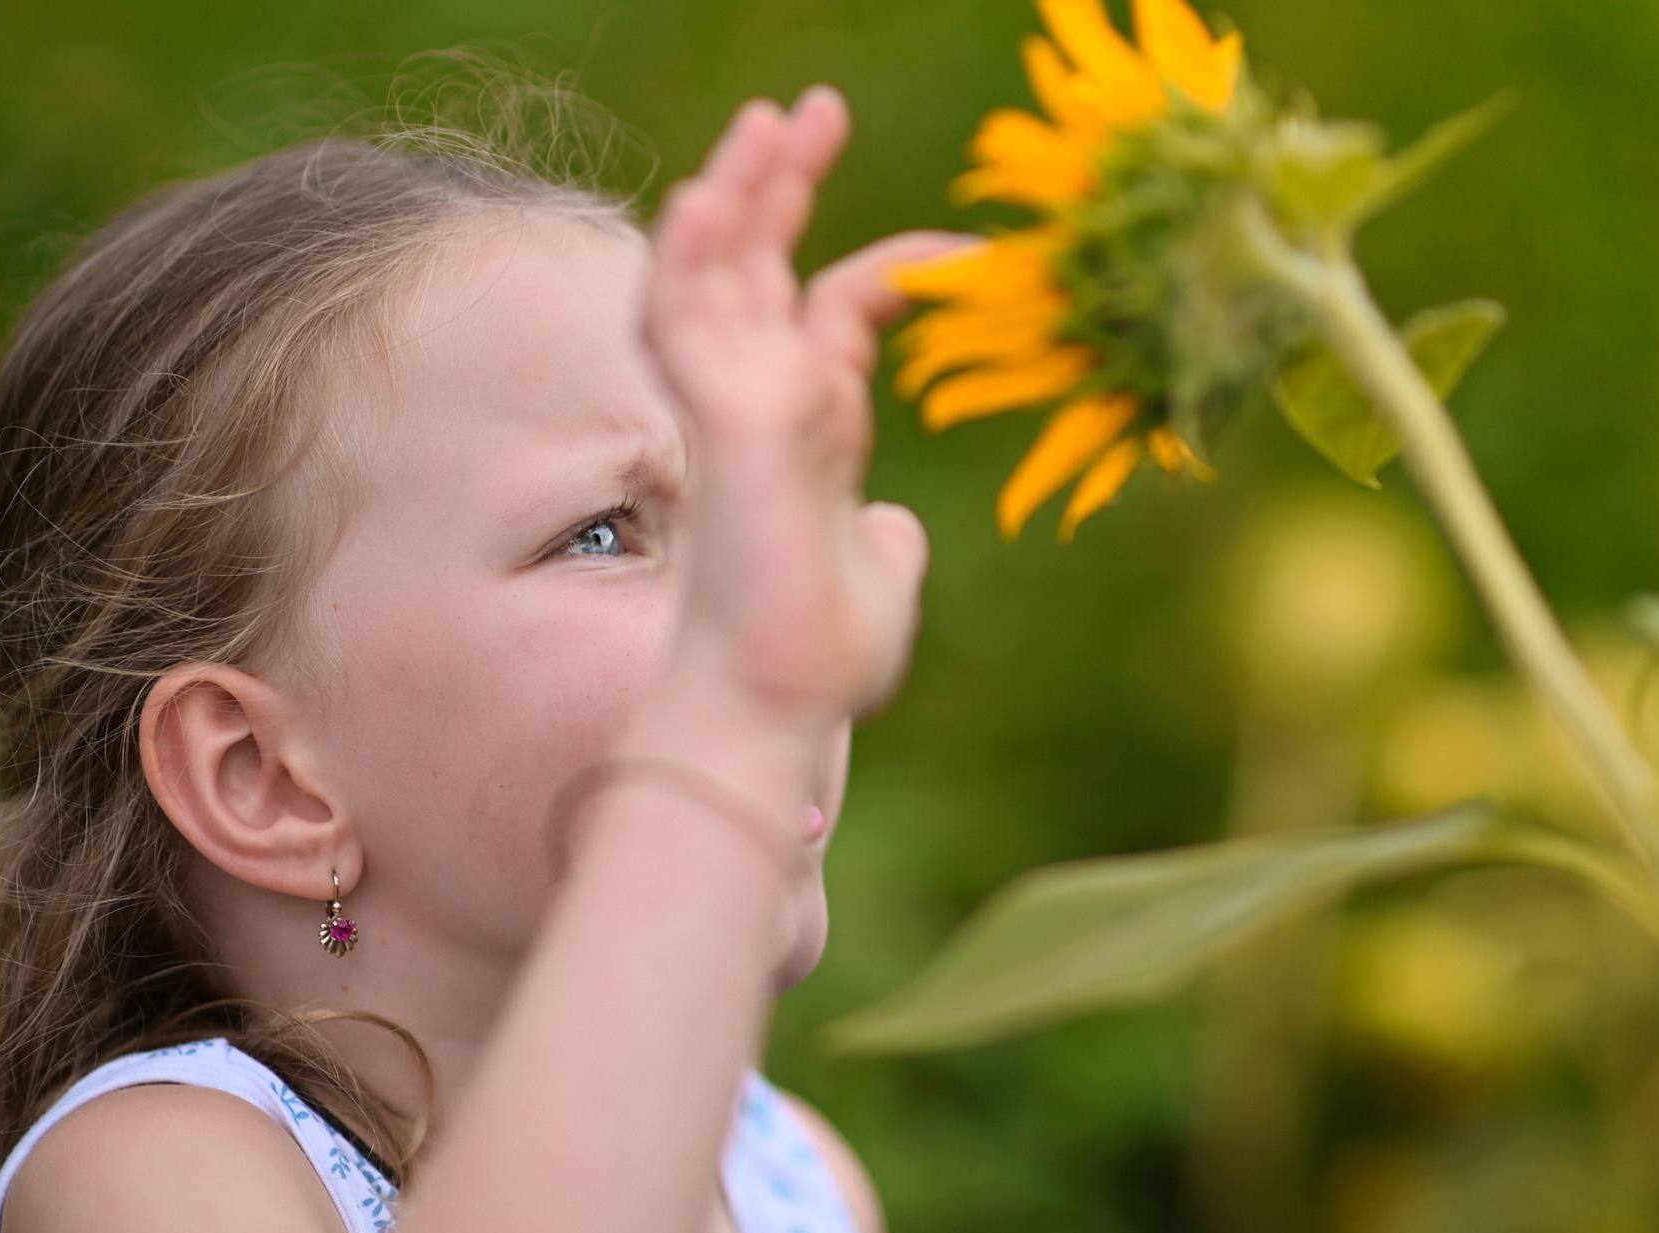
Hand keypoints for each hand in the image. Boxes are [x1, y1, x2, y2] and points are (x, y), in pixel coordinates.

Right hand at [642, 88, 963, 748]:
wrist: (783, 701)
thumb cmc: (822, 653)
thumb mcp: (881, 574)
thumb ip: (885, 537)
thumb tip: (902, 531)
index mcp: (803, 425)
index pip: (832, 312)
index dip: (895, 269)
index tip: (971, 251)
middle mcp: (760, 403)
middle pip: (760, 263)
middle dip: (784, 184)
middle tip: (814, 107)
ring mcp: (733, 406)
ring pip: (713, 270)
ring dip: (736, 191)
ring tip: (771, 120)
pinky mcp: (724, 420)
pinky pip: (687, 320)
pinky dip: (688, 256)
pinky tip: (704, 198)